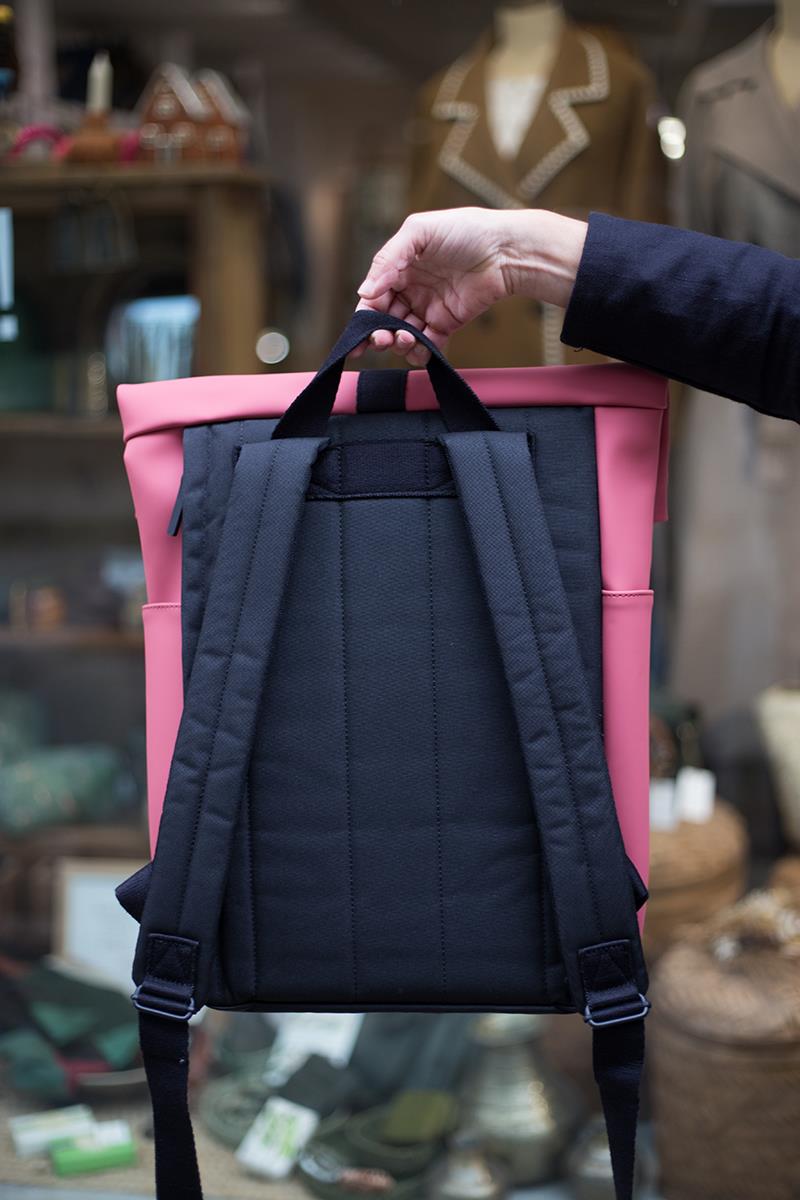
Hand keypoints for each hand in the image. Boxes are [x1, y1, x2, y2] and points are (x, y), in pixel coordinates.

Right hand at [354, 207, 586, 364]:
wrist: (505, 250)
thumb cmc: (465, 230)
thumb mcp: (419, 232)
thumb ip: (388, 260)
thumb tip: (364, 292)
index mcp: (398, 268)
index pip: (372, 298)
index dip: (364, 317)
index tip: (361, 332)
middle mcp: (410, 290)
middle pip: (384, 321)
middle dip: (379, 334)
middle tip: (383, 339)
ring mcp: (427, 308)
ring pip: (403, 336)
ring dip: (398, 344)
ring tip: (406, 338)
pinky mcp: (446, 324)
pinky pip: (427, 345)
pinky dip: (420, 352)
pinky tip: (420, 348)